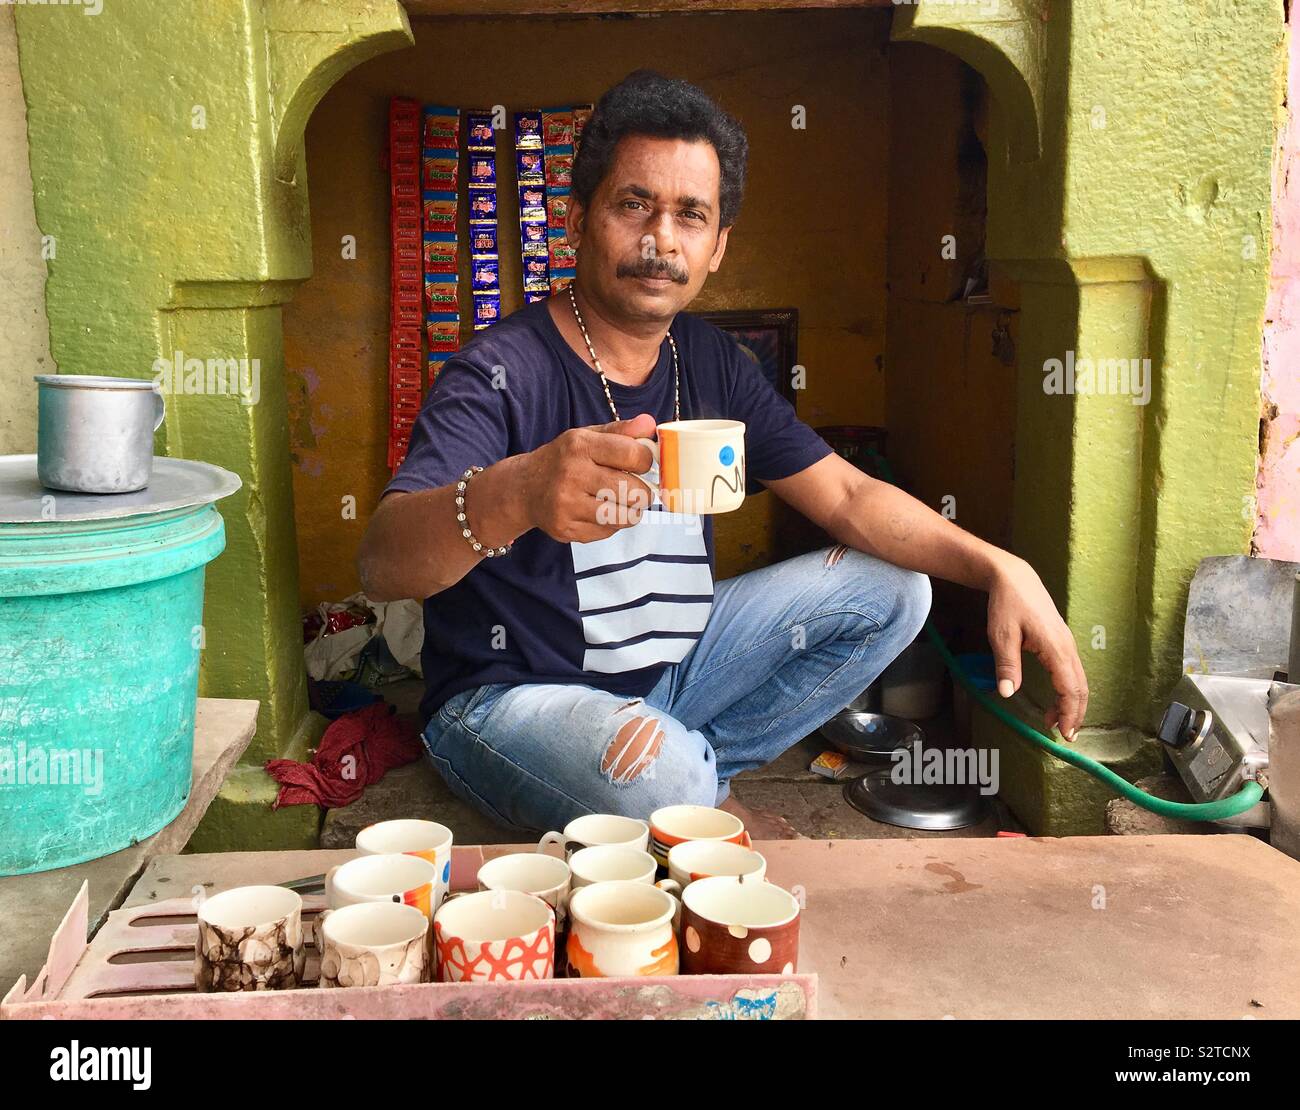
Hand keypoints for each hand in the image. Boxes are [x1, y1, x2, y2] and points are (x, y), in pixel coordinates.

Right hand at [519, 413, 656, 542]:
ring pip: (625, 517)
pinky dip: (612, 524)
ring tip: (622, 502)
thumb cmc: (564, 460)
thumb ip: (621, 431)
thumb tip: (650, 424)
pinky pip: (608, 532)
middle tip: (636, 489)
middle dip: (643, 492)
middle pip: (634, 491)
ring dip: (631, 511)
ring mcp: (567, 504)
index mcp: (580, 446)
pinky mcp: (566, 528)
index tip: (641, 464)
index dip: (646, 461)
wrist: (523, 488)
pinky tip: (601, 512)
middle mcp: (572, 474)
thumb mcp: (587, 436)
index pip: (633, 454)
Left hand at [985, 555, 1088, 739]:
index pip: (1069, 687)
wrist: (1014, 578)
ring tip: (1056, 723)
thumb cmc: (1007, 604)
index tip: (1064, 733)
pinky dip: (1068, 690)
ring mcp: (1066, 644)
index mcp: (1055, 647)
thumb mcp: (1001, 635)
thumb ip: (1006, 664)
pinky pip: (1071, 671)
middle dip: (1075, 713)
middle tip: (1065, 736)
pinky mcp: (1061, 642)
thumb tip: (1008, 693)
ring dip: (1071, 703)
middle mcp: (1067, 646)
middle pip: (1080, 687)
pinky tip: (1055, 700)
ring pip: (1078, 680)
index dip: (1069, 712)